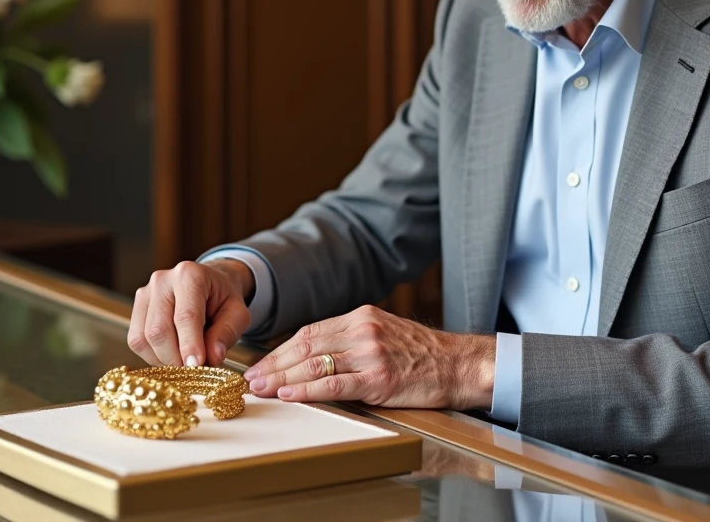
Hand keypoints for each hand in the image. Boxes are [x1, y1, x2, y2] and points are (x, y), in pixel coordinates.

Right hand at [127, 259, 254, 366]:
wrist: (209, 285)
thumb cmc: (223, 299)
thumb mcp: (237, 313)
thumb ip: (227, 333)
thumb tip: (213, 358)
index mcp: (190, 275)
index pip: (185, 316)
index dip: (190, 345)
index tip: (196, 366)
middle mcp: (162, 281)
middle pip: (159, 330)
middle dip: (175, 358)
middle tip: (193, 371)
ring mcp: (144, 293)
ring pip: (143, 338)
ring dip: (163, 360)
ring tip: (184, 362)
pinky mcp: (136, 308)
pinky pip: (136, 341)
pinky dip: (153, 356)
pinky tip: (171, 355)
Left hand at [242, 305, 495, 408]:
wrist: (457, 364)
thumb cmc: (421, 353)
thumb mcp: (384, 332)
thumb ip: (352, 338)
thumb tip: (313, 355)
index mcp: (362, 316)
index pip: (310, 332)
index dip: (281, 350)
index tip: (261, 364)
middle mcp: (363, 330)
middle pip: (306, 347)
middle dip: (274, 364)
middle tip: (252, 379)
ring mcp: (371, 354)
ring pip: (315, 364)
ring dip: (283, 378)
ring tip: (262, 389)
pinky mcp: (379, 379)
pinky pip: (335, 385)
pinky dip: (308, 390)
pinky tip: (290, 394)